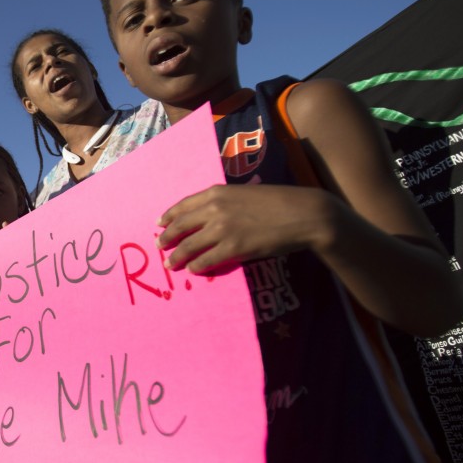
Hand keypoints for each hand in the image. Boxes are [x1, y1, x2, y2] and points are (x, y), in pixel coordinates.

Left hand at [157, 183, 330, 274]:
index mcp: (216, 193)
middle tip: (160, 246)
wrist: (302, 214)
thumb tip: (210, 214)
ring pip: (189, 246)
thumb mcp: (245, 192)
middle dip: (167, 238)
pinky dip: (197, 267)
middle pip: (181, 226)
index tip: (159, 224)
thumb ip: (225, 201)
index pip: (183, 206)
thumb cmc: (278, 202)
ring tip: (171, 264)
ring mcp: (223, 229)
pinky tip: (194, 270)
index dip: (169, 216)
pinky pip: (206, 261)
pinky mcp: (233, 248)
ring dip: (177, 257)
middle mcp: (214, 209)